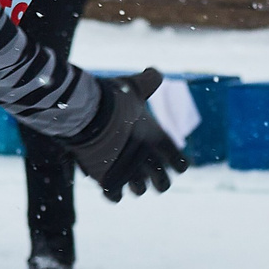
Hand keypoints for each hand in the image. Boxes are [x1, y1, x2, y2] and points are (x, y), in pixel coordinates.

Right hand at [63, 68, 190, 201]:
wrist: (87, 113)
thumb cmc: (112, 98)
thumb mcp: (133, 86)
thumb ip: (148, 81)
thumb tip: (155, 72)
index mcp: (158, 140)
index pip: (181, 164)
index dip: (177, 163)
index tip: (169, 161)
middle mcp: (146, 160)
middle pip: (163, 185)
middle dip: (158, 182)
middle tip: (148, 174)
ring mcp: (127, 172)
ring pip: (138, 191)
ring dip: (134, 186)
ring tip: (125, 177)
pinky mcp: (106, 179)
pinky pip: (114, 197)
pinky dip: (112, 193)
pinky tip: (109, 184)